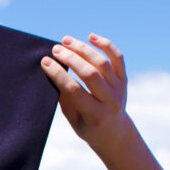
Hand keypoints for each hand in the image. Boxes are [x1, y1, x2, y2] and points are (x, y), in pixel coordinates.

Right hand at [41, 34, 131, 157]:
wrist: (115, 133)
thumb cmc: (88, 127)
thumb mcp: (74, 120)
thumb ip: (65, 99)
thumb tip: (52, 73)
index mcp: (95, 115)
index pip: (74, 90)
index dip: (58, 74)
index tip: (45, 62)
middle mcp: (110, 101)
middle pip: (90, 74)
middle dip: (71, 59)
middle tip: (55, 49)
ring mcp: (119, 89)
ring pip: (103, 63)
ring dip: (83, 49)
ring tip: (66, 40)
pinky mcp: (124, 79)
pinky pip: (117, 58)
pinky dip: (105, 45)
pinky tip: (91, 36)